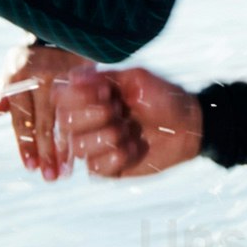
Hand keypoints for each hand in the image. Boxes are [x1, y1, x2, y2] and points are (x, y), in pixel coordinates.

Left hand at [0, 44, 90, 180]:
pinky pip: (83, 108)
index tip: (30, 167)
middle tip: (50, 177)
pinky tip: (86, 149)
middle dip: (46, 153)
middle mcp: (40, 77)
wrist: (61, 32)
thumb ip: (4, 94)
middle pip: (43, 123)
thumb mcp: (13, 71)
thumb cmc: (32, 59)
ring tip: (66, 172)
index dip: (26, 144)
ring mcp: (63, 76)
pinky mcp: (83, 75)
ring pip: (65, 119)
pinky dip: (82, 130)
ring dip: (65, 148)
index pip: (22, 119)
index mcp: (19, 78)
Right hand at [61, 65, 204, 179]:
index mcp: (87, 95)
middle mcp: (84, 120)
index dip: (81, 97)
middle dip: (98, 116)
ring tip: (130, 130)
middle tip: (122, 111)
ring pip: (79, 147)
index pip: (60, 97)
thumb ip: (104, 78)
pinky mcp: (105, 168)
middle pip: (65, 123)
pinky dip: (118, 157)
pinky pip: (96, 168)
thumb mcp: (136, 79)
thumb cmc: (162, 97)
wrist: (187, 126)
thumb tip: (73, 78)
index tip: (109, 93)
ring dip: (110, 137)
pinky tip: (134, 148)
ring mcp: (93, 145)